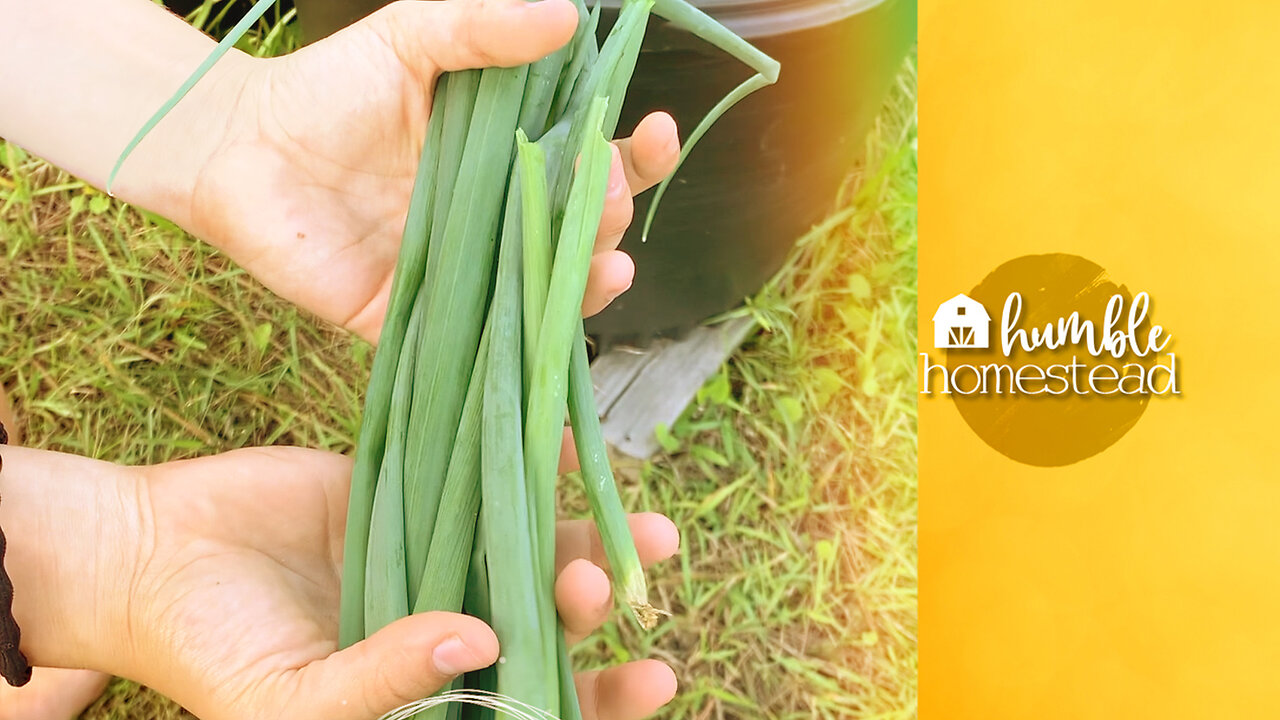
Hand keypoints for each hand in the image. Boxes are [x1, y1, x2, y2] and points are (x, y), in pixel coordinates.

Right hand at [1, 445, 677, 719]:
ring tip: (647, 527)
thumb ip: (385, 684)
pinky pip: (486, 476)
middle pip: (550, 624)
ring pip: (533, 548)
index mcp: (433, 693)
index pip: (538, 707)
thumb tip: (483, 646)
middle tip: (622, 584)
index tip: (657, 676)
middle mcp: (450, 623)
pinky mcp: (415, 490)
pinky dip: (530, 463)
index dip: (602, 698)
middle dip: (598, 609)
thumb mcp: (294, 699)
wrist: (150, 559)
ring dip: (589, 540)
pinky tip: (569, 449)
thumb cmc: (214, 654)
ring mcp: (437, 554)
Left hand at [172, 0, 678, 341]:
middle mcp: (498, 218)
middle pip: (583, 227)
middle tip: (605, 190)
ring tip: (606, 259)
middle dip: (612, 213)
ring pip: (548, 290)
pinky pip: (480, 340)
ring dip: (589, 279)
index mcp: (508, 155)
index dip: (636, 155)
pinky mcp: (419, 319)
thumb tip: (568, 14)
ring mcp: (466, 272)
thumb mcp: (411, 37)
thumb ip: (482, 24)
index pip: (595, 161)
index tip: (655, 130)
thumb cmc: (326, 86)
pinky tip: (555, 318)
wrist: (237, 147)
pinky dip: (523, 340)